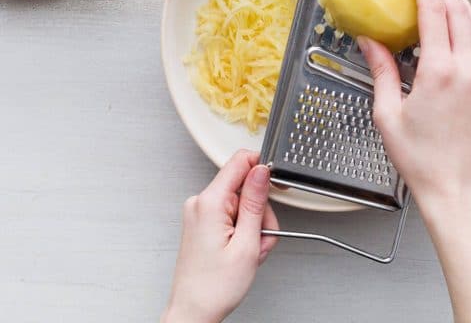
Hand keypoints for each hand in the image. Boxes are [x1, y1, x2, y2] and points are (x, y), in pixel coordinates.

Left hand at [163, 150, 278, 322]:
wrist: (194, 311)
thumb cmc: (214, 287)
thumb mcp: (247, 243)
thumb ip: (256, 202)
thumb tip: (262, 171)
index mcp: (209, 203)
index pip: (240, 161)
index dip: (263, 169)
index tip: (276, 184)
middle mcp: (200, 203)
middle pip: (244, 187)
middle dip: (261, 212)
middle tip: (260, 239)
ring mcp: (199, 213)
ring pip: (241, 204)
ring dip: (253, 227)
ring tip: (250, 251)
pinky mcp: (202, 223)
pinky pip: (231, 216)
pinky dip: (242, 232)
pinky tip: (241, 251)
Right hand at [358, 0, 470, 216]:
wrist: (454, 187)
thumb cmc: (421, 159)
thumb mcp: (388, 114)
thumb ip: (381, 71)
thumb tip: (370, 42)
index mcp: (440, 71)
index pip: (434, 11)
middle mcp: (466, 68)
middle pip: (457, 10)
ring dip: (456, 2)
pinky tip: (460, 23)